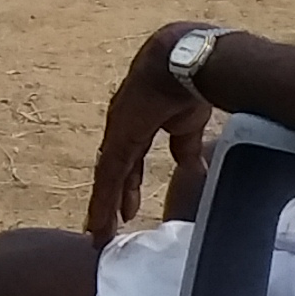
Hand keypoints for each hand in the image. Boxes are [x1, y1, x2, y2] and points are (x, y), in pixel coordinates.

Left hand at [83, 23, 223, 242]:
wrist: (187, 60)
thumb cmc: (190, 82)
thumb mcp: (186, 122)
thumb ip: (184, 146)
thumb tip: (193, 171)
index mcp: (139, 121)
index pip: (129, 159)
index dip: (127, 183)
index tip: (127, 207)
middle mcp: (122, 127)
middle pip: (114, 170)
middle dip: (112, 199)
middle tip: (106, 228)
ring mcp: (119, 133)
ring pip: (107, 178)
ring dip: (104, 208)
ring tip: (100, 234)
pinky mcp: (120, 139)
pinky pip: (109, 177)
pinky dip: (104, 203)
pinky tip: (102, 224)